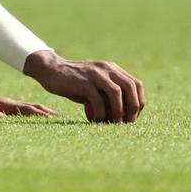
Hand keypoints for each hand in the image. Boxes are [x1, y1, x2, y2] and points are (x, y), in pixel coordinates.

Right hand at [24, 49, 144, 122]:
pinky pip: (98, 100)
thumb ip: (109, 94)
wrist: (51, 71)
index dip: (138, 102)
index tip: (132, 117)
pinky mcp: (83, 82)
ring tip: (113, 123)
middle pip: (130, 87)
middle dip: (132, 108)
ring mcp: (94, 74)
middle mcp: (106, 68)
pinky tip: (95, 120)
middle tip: (126, 122)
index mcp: (112, 68)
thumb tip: (127, 115)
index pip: (136, 84)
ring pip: (117, 93)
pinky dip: (100, 113)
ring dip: (118, 112)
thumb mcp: (95, 85)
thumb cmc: (75, 83)